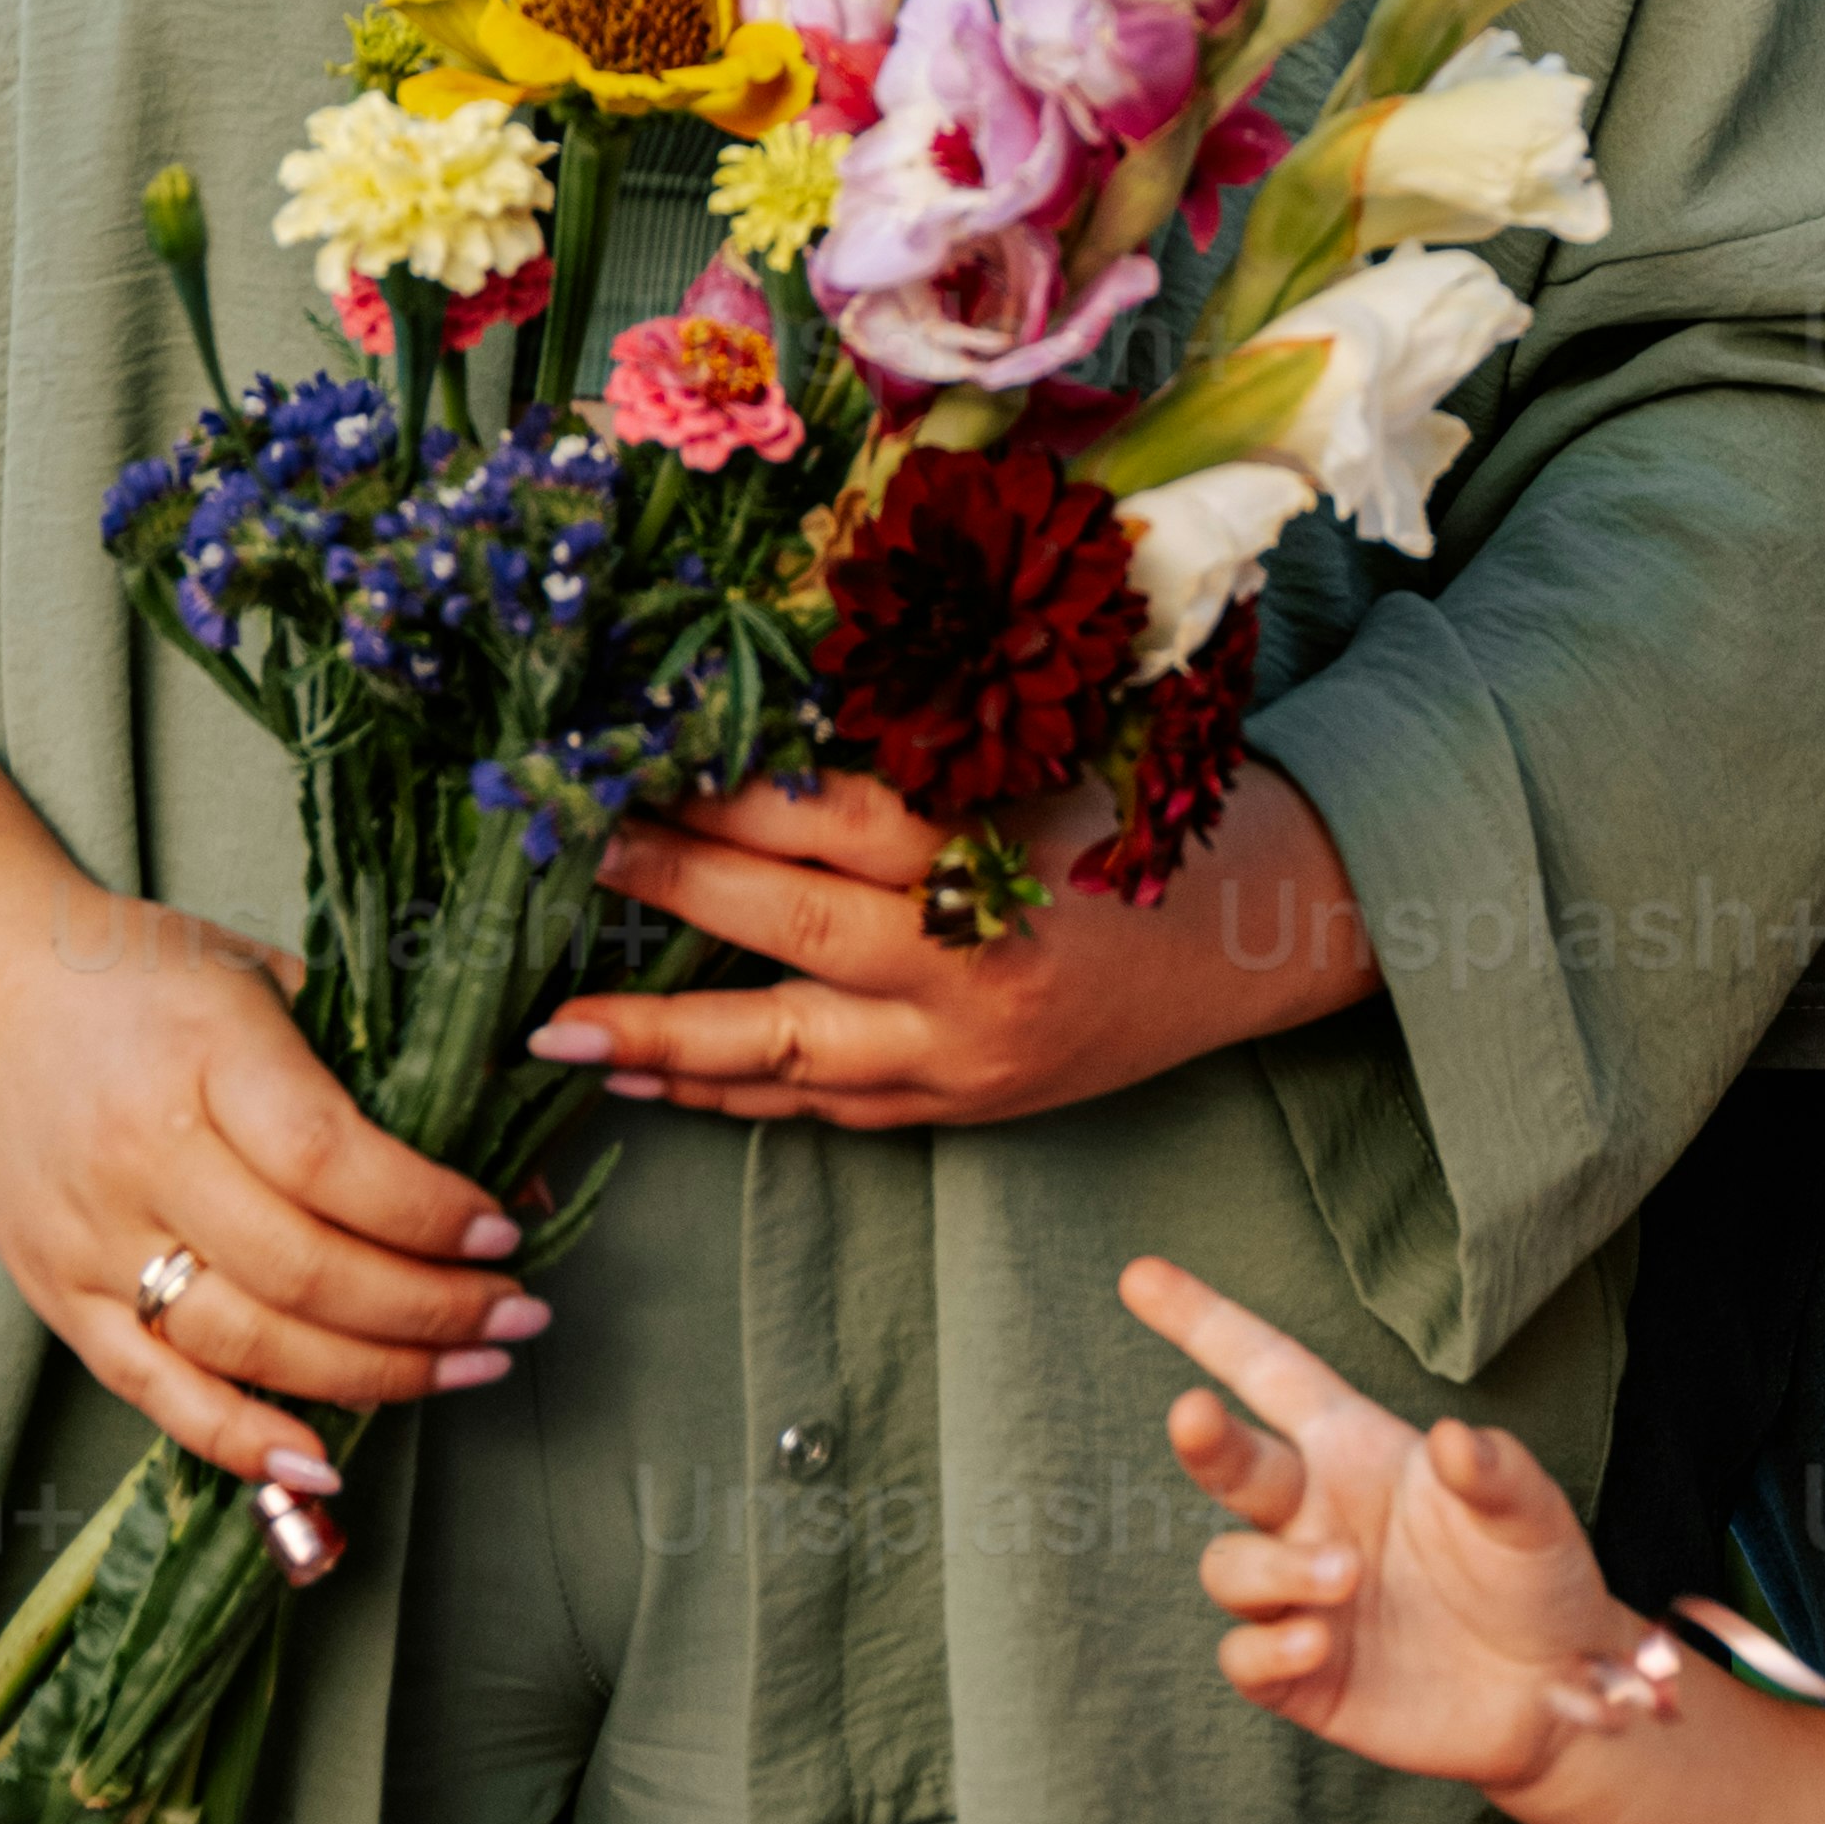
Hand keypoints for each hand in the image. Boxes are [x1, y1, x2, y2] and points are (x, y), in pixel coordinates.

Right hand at [0, 893, 552, 1518]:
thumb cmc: (141, 977)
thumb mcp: (262, 974)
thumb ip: (371, 1065)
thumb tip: (506, 1170)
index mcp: (205, 1056)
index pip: (332, 1162)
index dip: (429, 1213)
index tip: (505, 1233)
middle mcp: (142, 1156)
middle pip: (303, 1270)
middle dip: (430, 1311)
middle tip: (515, 1320)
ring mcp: (92, 1238)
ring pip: (245, 1343)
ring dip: (371, 1375)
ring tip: (464, 1370)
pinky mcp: (58, 1297)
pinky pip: (156, 1390)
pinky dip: (242, 1436)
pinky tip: (325, 1455)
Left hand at [539, 755, 1368, 1131]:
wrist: (1268, 933)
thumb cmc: (1156, 811)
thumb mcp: (1055, 752)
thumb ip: (928, 745)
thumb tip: (770, 711)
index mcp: (1004, 859)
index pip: (838, 820)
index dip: (731, 794)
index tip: (640, 759)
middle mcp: (976, 971)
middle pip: (792, 933)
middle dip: (671, 893)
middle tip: (569, 855)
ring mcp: (965, 1058)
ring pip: (786, 1055)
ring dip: (663, 1038)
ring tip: (557, 1031)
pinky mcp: (965, 1112)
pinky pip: (824, 1110)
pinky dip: (731, 1094)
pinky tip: (651, 1078)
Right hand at [1122, 1251, 1676, 1793]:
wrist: (1553, 1693)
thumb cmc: (1534, 1577)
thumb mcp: (1532, 1513)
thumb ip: (1495, 1473)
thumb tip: (1450, 1438)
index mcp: (1355, 1450)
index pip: (1269, 1371)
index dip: (1204, 1322)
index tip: (1139, 1276)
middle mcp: (1315, 1513)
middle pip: (1231, 1464)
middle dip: (1203, 1438)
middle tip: (1194, 1414)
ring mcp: (1300, 1594)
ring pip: (1230, 1565)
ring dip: (1272, 1567)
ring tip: (1345, 1579)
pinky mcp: (1301, 1674)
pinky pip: (1244, 1654)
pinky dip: (1268, 1646)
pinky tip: (1318, 1642)